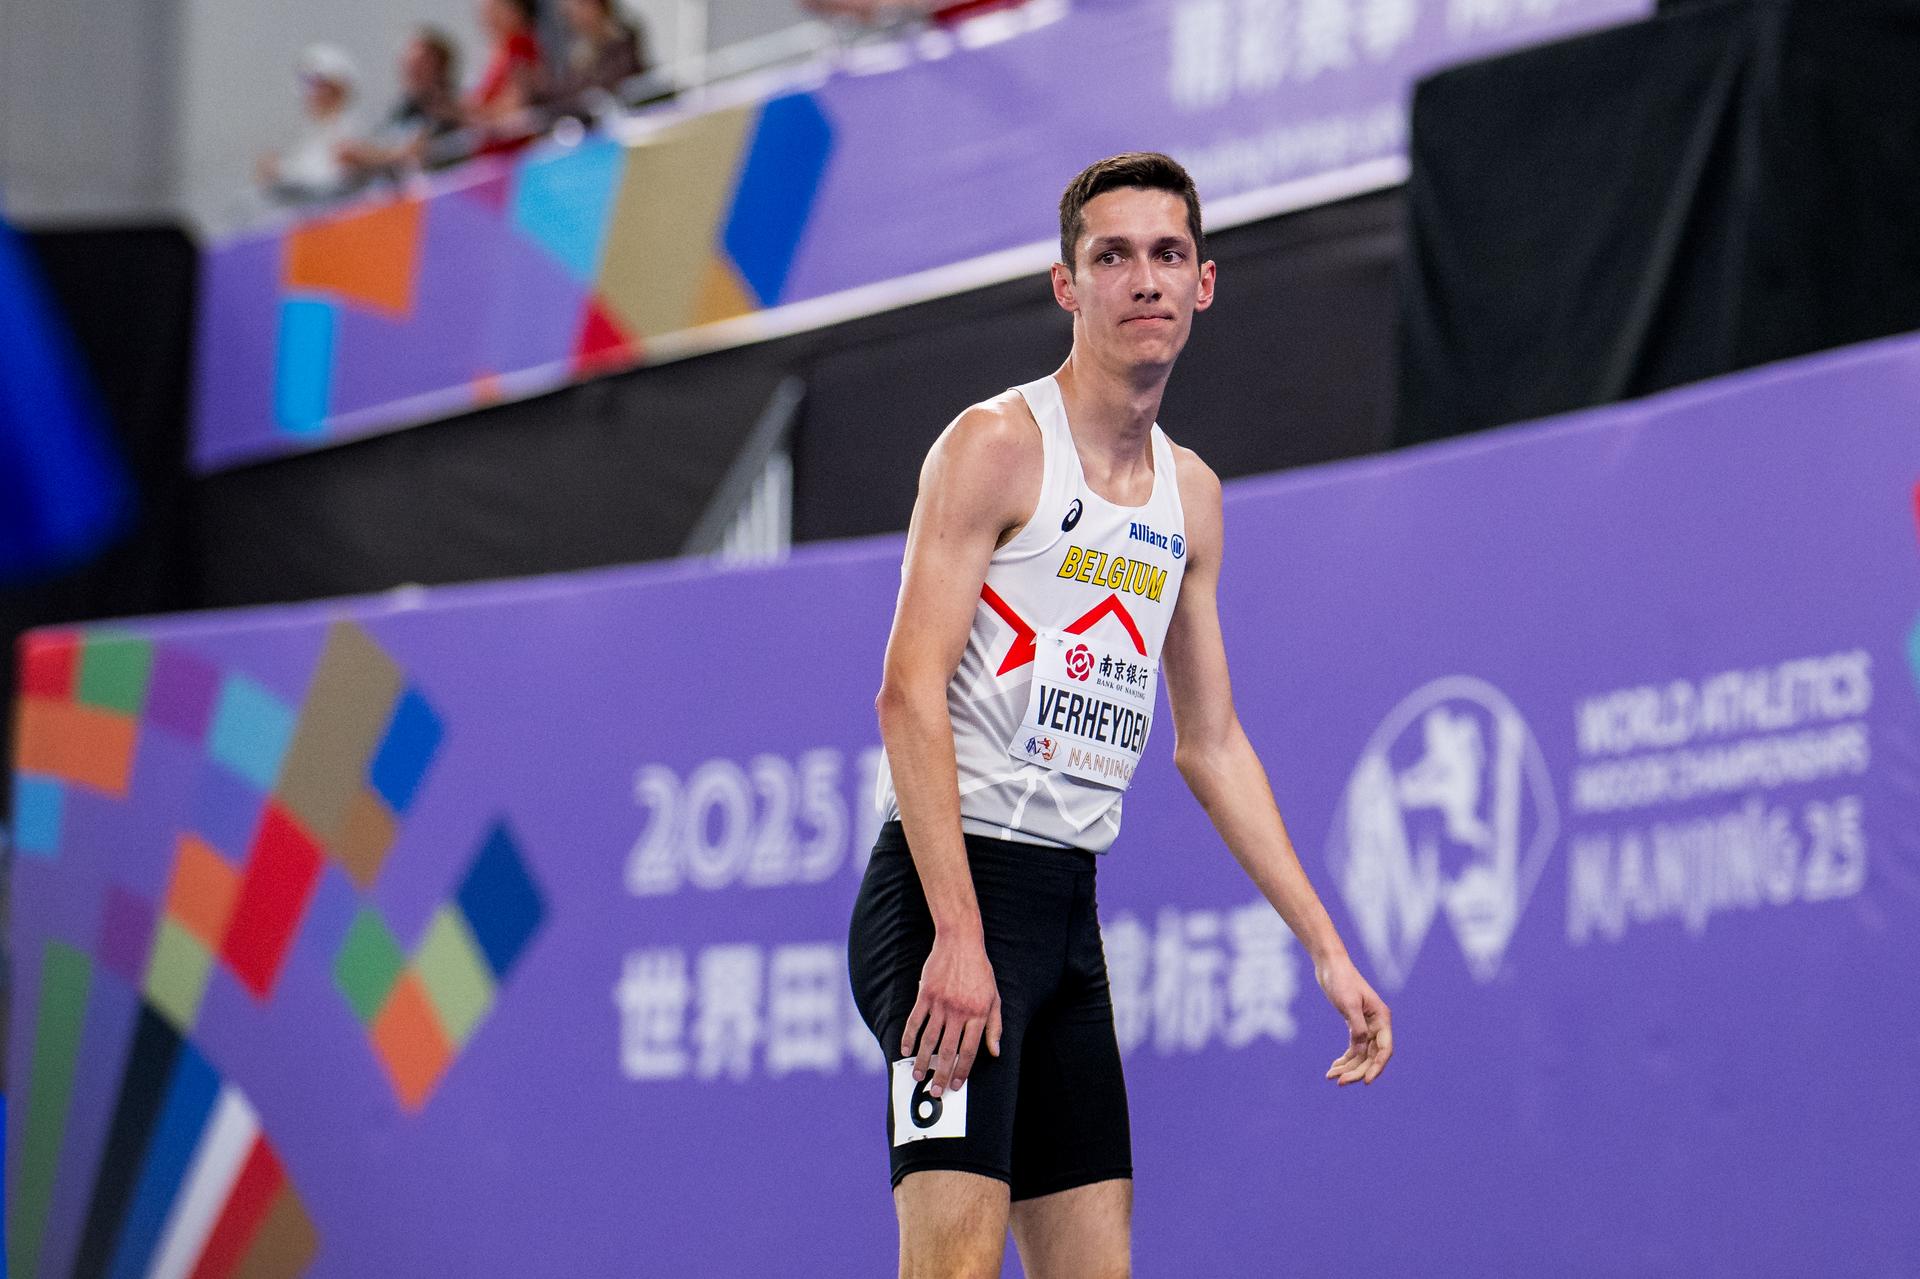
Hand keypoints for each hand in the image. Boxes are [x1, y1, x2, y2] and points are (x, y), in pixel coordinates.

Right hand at [900, 931, 1002, 1098]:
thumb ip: (995, 1027)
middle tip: (935, 1091)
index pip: (970, 1051)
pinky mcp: (925, 995)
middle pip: (948, 1050)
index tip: (955, 1085)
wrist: (960, 941)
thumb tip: (995, 1052)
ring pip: (929, 1040)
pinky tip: (905, 1050)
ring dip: (922, 1061)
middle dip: (940, 1074)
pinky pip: (914, 1021)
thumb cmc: (980, 971)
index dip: (962, 1071)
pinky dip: (908, 1037)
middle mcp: (959, 1012)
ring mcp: (940, 1003)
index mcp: (978, 1014)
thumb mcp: (994, 998)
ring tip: (918, 1077)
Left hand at [1317, 954, 1391, 1085]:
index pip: (1384, 1050)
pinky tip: (1334, 1067)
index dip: (1377, 1067)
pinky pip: (1353, 1047)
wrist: (1330, 965)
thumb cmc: (1341, 980)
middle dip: (1357, 1071)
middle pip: (1371, 1056)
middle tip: (1340, 1082)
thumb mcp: (1349, 1004)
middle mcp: (1377, 1024)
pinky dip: (1344, 1058)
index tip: (1366, 1081)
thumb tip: (1361, 1048)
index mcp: (1382, 1018)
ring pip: (1361, 1054)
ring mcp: (1366, 1025)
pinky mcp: (1354, 1024)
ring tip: (1331, 1076)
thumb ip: (1357, 1027)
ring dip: (1348, 1067)